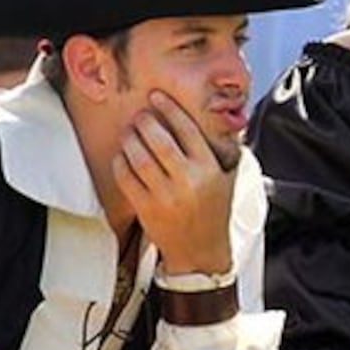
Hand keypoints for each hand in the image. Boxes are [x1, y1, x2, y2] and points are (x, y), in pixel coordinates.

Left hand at [113, 90, 233, 274]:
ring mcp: (165, 196)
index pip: (187, 130)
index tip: (157, 97)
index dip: (170, 109)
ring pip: (140, 158)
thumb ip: (225, 151)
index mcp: (209, 170)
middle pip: (160, 141)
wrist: (200, 252)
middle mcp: (187, 181)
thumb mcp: (228, 180)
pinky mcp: (146, 208)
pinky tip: (123, 155)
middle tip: (140, 115)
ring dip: (130, 139)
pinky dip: (120, 162)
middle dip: (145, 121)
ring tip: (129, 131)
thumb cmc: (214, 213)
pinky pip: (126, 178)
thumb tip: (226, 120)